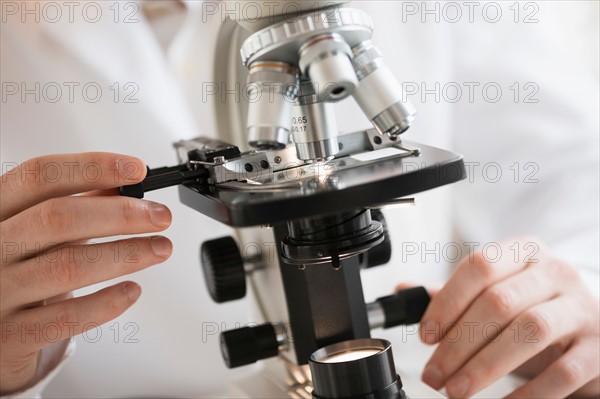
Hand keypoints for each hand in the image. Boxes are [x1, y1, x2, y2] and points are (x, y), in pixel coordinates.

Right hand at [0, 153, 172, 394]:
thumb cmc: (12, 271)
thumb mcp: (31, 231)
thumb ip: (70, 206)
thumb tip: (123, 185)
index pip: (40, 176)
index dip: (92, 168)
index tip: (137, 170)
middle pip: (58, 218)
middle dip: (121, 214)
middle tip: (160, 217)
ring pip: (68, 266)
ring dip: (126, 254)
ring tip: (160, 248)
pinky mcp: (10, 336)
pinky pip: (66, 317)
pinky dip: (106, 302)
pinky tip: (132, 290)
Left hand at [417, 237, 598, 397]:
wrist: (593, 331)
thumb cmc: (535, 308)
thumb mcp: (498, 293)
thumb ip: (455, 294)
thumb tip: (404, 291)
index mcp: (524, 252)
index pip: (479, 266)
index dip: (446, 302)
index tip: (426, 335)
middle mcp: (556, 273)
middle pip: (498, 302)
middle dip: (458, 344)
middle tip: (434, 374)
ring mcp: (581, 308)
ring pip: (529, 331)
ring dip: (485, 366)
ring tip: (457, 390)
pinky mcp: (599, 348)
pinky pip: (563, 373)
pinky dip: (528, 394)